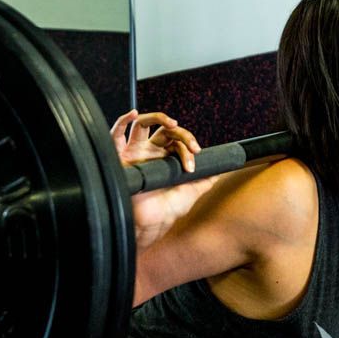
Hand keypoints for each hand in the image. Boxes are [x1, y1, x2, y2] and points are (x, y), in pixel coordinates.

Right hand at [111, 110, 216, 253]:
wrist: (151, 224)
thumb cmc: (167, 211)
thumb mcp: (191, 192)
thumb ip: (205, 180)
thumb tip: (222, 170)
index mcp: (165, 159)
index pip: (178, 141)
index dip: (188, 146)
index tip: (194, 162)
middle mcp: (150, 153)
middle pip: (165, 130)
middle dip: (183, 135)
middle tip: (194, 149)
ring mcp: (135, 153)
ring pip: (143, 124)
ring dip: (159, 118)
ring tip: (173, 124)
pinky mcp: (121, 157)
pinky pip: (116, 134)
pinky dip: (123, 119)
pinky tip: (133, 113)